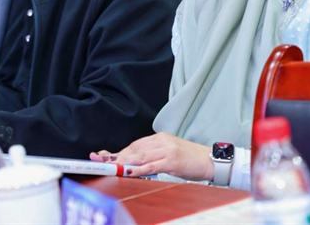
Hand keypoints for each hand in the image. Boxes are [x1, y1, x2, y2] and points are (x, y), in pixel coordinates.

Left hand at [89, 132, 213, 180]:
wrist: (209, 160)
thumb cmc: (189, 159)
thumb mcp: (169, 153)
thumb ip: (153, 156)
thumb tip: (133, 163)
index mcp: (159, 137)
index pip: (134, 145)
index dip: (118, 151)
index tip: (104, 156)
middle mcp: (161, 141)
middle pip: (134, 149)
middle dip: (115, 155)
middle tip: (100, 160)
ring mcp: (166, 150)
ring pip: (140, 156)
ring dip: (122, 162)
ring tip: (109, 166)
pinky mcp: (172, 161)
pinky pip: (151, 165)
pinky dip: (138, 169)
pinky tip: (128, 171)